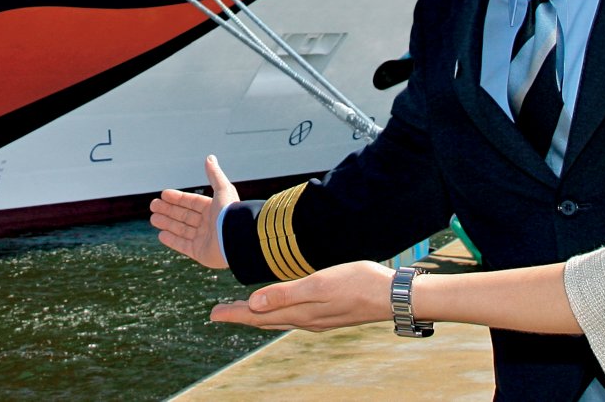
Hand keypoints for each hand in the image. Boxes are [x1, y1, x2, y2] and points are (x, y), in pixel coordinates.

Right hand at [149, 155, 237, 269]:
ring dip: (167, 223)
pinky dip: (172, 240)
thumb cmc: (231, 213)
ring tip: (152, 218)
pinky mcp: (200, 253)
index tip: (164, 194)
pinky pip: (183, 246)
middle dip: (168, 210)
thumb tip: (210, 157)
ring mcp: (204, 240)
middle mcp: (209, 225)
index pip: (192, 202)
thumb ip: (215, 175)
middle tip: (153, 205)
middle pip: (184, 216)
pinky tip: (161, 234)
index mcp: (214, 210)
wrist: (237, 238)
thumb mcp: (223, 189)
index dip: (178, 198)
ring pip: (181, 230)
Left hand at [209, 260, 395, 330]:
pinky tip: (280, 307)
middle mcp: (305, 320)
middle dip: (240, 315)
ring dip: (257, 315)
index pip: (258, 315)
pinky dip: (277, 313)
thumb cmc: (357, 283)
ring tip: (242, 310)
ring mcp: (317, 319)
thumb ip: (285, 294)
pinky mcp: (328, 314)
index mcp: (300, 312)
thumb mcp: (318, 284)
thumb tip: (253, 303)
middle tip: (218, 313)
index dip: (234, 314)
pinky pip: (293, 317)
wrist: (392, 295)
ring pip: (278, 320)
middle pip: (264, 320)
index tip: (212, 314)